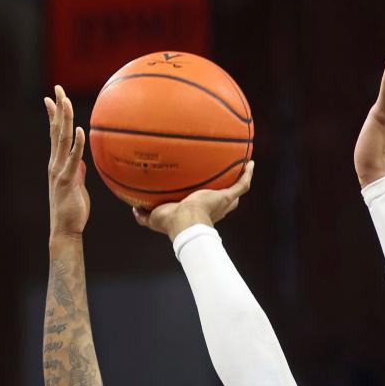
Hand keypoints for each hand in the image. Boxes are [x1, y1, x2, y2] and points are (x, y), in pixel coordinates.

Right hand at [46, 86, 89, 240]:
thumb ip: (78, 172)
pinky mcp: (67, 180)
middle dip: (57, 109)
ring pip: (61, 140)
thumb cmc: (73, 211)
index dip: (53, 116)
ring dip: (64, 119)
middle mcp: (55, 163)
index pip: (54, 134)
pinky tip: (78, 130)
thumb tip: (82, 162)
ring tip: (65, 100)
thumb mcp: (78, 187)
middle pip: (55, 131)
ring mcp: (59, 170)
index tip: (52, 98)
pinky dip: (76, 143)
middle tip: (57, 89)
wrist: (66, 229)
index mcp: (57, 163)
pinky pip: (73, 158)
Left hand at [132, 162, 253, 239]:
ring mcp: (222, 202)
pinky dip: (247, 174)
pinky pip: (241, 184)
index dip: (207, 204)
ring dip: (240, 181)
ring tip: (243, 169)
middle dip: (227, 194)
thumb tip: (134, 209)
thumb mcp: (154, 218)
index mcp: (199, 214)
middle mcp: (213, 209)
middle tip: (226, 182)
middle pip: (225, 203)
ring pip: (235, 192)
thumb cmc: (171, 223)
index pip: (205, 209)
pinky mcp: (226, 196)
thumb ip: (143, 215)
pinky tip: (250, 162)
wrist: (185, 222)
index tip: (205, 195)